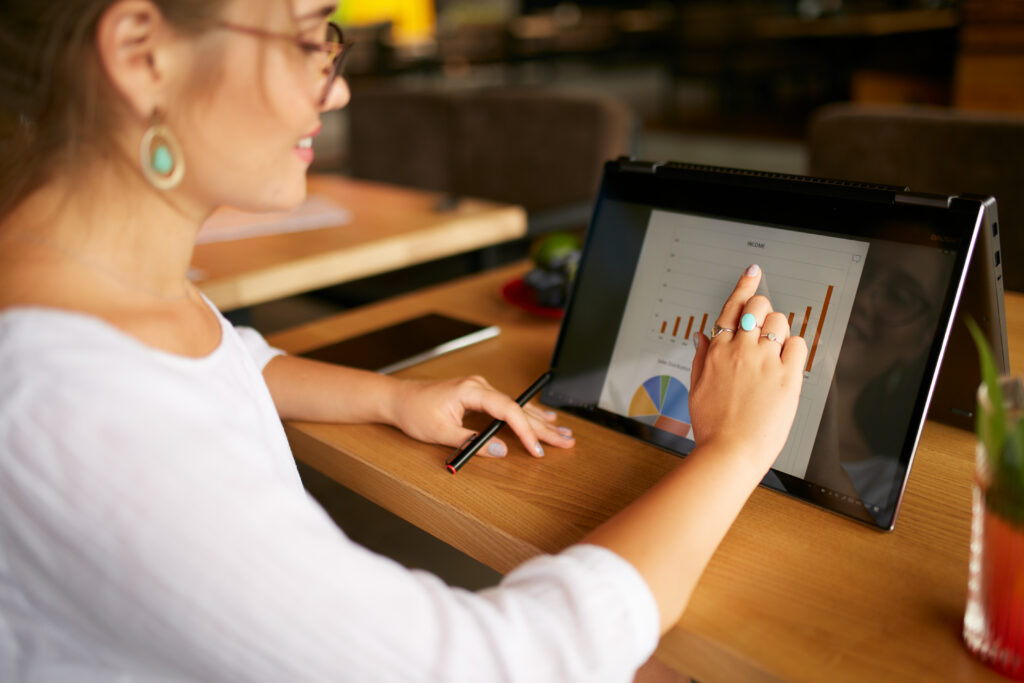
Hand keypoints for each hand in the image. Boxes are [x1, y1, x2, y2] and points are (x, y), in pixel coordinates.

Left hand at [385, 375, 574, 457]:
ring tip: (563, 432)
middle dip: (543, 427)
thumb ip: (471, 443)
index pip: (507, 410)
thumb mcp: (439, 433)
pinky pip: (509, 405)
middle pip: (519, 408)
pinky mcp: (479, 395)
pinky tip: (544, 418)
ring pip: (517, 406)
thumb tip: (500, 450)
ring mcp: (481, 389)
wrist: (397, 398)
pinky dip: (527, 415)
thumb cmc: (414, 412)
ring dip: (540, 421)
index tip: (536, 449)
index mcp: (471, 391)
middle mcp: (480, 386)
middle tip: (566, 441)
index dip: (524, 431)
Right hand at [689, 265, 806, 469]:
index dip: (744, 286)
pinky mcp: (786, 377)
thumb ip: (700, 357)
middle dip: (763, 311)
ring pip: (779, 321)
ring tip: (775, 353)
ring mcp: (764, 362)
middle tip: (765, 327)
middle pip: (758, 308)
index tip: (753, 273)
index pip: (731, 308)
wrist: (730, 453)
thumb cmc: (713, 426)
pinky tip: (786, 365)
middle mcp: (740, 351)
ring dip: (779, 331)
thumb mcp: (696, 388)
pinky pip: (797, 345)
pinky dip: (794, 349)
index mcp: (716, 352)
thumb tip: (702, 335)